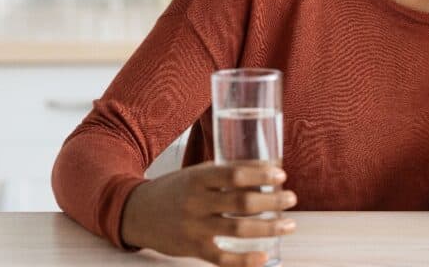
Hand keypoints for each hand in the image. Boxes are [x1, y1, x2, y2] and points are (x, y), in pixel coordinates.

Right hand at [121, 162, 296, 265]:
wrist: (136, 212)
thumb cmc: (176, 189)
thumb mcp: (198, 173)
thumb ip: (228, 172)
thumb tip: (269, 169)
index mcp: (198, 178)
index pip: (234, 174)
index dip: (260, 175)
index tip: (281, 176)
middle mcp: (196, 202)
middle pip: (241, 203)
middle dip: (272, 202)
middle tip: (292, 199)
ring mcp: (194, 228)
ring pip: (237, 230)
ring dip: (268, 228)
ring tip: (288, 224)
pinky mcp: (191, 249)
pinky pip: (221, 258)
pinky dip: (244, 260)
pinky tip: (264, 256)